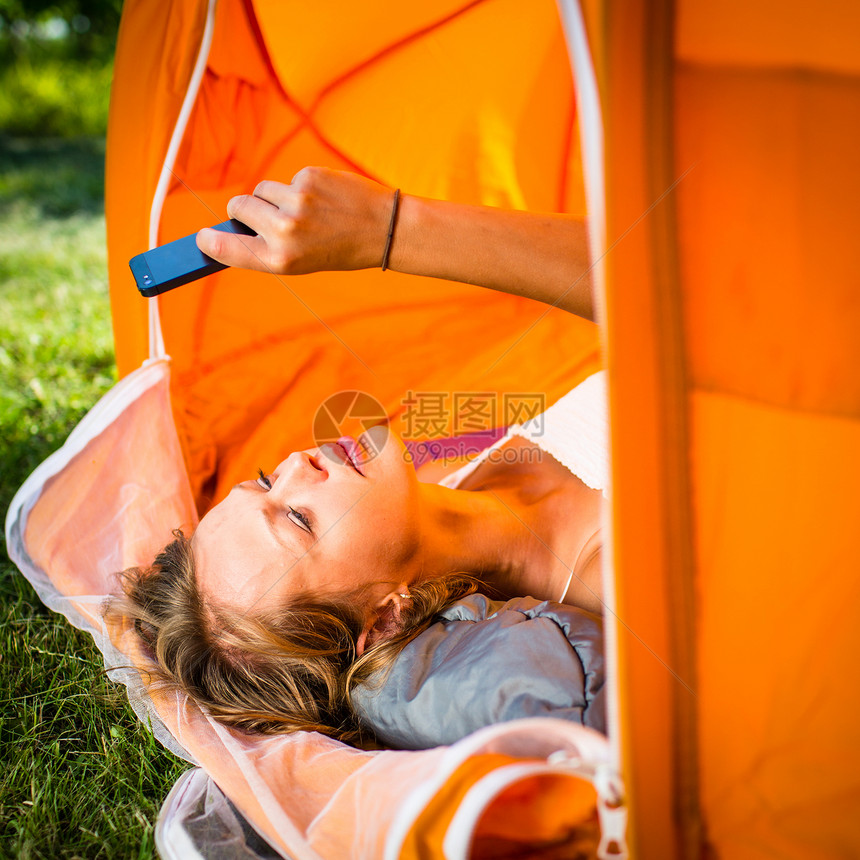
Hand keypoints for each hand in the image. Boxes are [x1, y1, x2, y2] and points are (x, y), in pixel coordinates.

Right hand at [196, 166, 394, 274]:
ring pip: (262, 189)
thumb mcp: (302, 261)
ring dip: (274, 197)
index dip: (212, 242)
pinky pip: (287, 180)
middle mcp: (284, 231)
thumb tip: (230, 228)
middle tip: (264, 216)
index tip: (202, 238)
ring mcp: (296, 202)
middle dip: (244, 209)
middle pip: (238, 207)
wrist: (384, 229)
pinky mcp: (308, 177)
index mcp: (280, 260)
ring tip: (305, 211)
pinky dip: (300, 187)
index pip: (229, 249)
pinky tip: (324, 199)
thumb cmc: (339, 249)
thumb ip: (267, 247)